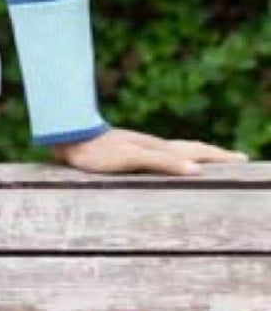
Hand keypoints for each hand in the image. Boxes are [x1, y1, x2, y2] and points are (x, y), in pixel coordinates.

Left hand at [47, 126, 249, 175]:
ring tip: (208, 161)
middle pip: (191, 149)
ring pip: (177, 151)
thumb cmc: (98, 152)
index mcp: (159, 148)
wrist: (68, 138)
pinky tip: (168, 164)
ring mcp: (141, 148)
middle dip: (215, 155)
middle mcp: (153, 146)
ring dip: (197, 155)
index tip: (242, 159)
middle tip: (236, 159)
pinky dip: (175, 160)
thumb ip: (163, 162)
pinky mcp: (128, 153)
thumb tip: (198, 171)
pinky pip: (161, 157)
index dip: (219, 157)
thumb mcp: (131, 158)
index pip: (198, 152)